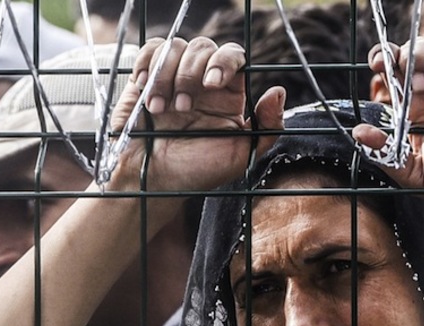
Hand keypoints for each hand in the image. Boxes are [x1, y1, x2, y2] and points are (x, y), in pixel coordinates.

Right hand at [109, 37, 285, 193]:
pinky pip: (151, 50)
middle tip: (183, 108)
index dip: (225, 60)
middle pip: (204, 46)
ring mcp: (174, 78)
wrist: (154, 181)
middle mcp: (202, 82)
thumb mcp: (241, 156)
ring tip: (160, 110)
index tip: (212, 82)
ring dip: (167, 75)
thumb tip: (279, 91)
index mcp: (228, 95)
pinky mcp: (146, 78)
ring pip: (176, 47)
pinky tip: (145, 88)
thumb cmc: (197, 172)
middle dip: (191, 73)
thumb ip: (267, 127)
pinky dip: (148, 63)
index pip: (234, 56)